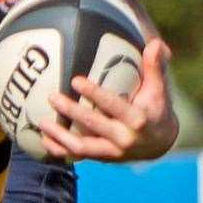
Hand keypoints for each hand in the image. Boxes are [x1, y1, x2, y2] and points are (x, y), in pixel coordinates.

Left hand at [41, 38, 177, 162]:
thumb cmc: (156, 109)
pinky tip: (43, 139)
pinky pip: (77, 157)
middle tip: (52, 97)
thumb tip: (155, 43)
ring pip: (81, 147)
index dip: (94, 93)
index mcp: (138, 119)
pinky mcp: (102, 159)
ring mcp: (112, 151)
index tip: (75, 80)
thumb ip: (154, 67)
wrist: (160, 144)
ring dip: (60, 136)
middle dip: (71, 111)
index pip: (113, 105)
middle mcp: (124, 138)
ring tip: (41, 122)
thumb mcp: (159, 90)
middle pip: (93, 125)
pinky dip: (59, 150)